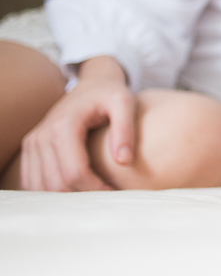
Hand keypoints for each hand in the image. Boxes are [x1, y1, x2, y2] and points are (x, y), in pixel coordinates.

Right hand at [20, 56, 135, 190]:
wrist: (92, 84)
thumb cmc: (110, 94)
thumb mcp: (124, 102)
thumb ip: (125, 129)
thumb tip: (124, 161)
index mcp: (64, 125)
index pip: (74, 172)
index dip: (95, 189)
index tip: (115, 193)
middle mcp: (42, 136)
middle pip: (57, 183)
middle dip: (82, 197)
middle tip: (105, 200)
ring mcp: (32, 144)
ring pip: (42, 187)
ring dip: (66, 198)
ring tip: (92, 197)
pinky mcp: (30, 150)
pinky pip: (33, 182)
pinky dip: (51, 192)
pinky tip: (75, 192)